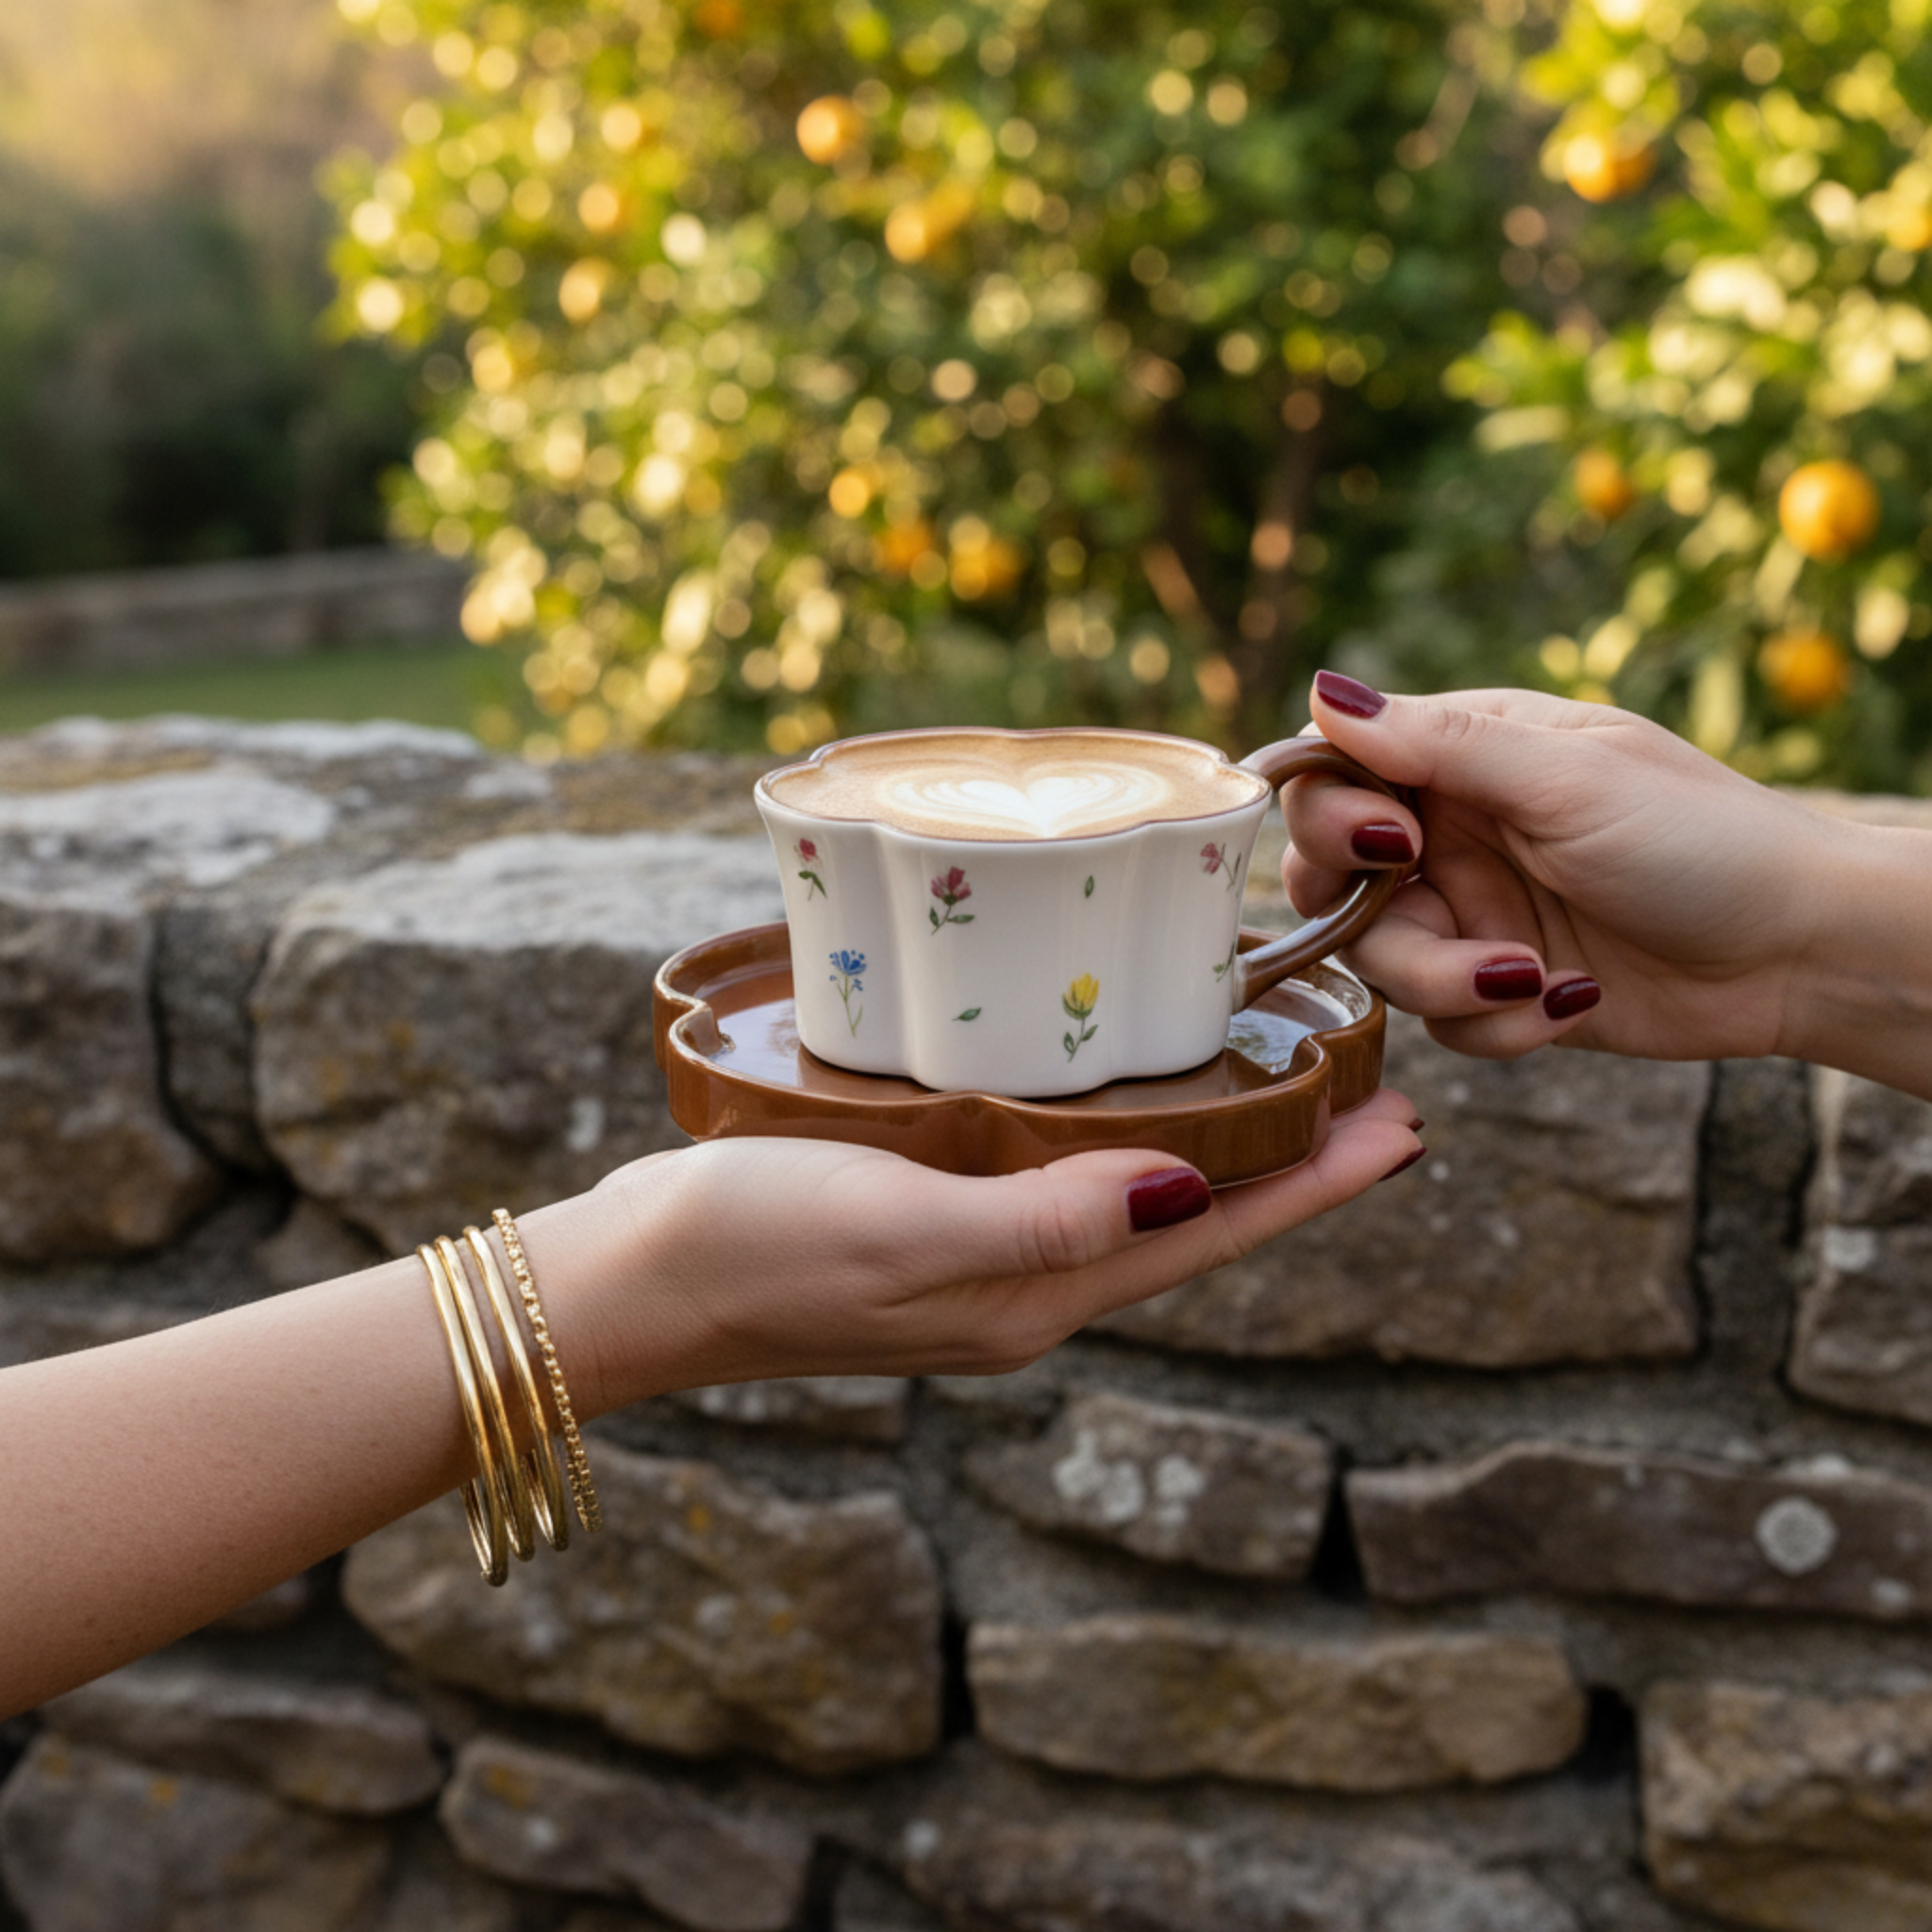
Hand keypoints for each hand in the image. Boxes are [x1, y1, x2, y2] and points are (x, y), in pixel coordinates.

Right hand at [546, 1092, 1422, 1409]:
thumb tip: (1188, 1186)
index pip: (1208, 1236)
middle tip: (1374, 1098)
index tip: (1406, 1130)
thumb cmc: (753, 1247)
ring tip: (1277, 1090)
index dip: (1314, 1188)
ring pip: (1131, 1198)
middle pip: (1190, 1221)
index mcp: (1033, 1298)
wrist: (629, 1283)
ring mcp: (976, 1259)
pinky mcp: (929, 1218)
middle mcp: (1023, 1289)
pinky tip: (1117, 1094)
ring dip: (1217, 1148)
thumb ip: (1045, 1221)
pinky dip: (1119, 1137)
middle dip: (1290, 1168)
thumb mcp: (902, 1230)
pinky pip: (1060, 1178)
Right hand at [1282, 675, 1843, 1064]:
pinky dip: (1495, 1024)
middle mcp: (1454, 834)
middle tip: (1428, 912)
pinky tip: (1569, 1002)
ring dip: (1443, 982)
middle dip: (1363, 910)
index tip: (1389, 842)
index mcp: (1466, 757)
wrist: (1798, 952)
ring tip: (1527, 978)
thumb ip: (1440, 744)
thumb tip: (1324, 691)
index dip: (1330, 812)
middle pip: (1329, 875)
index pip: (1337, 770)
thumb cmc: (1701, 840)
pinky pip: (1441, 1022)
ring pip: (1381, 960)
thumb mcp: (1566, 780)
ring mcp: (1473, 914)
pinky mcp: (1497, 989)